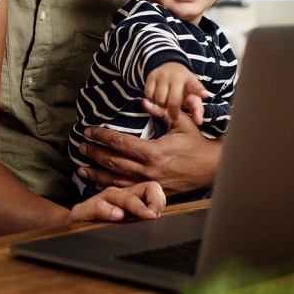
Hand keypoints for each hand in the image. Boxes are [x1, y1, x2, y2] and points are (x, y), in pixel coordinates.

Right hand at [67, 181, 165, 223]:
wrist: (71, 226)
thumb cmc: (102, 224)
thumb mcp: (127, 222)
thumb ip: (142, 219)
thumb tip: (162, 222)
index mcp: (129, 196)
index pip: (150, 188)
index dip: (157, 200)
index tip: (158, 215)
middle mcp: (116, 195)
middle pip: (138, 190)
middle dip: (151, 200)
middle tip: (155, 215)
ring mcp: (100, 201)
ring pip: (118, 196)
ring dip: (133, 205)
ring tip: (144, 215)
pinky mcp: (83, 211)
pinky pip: (96, 207)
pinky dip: (107, 211)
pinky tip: (116, 216)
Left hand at [77, 99, 221, 196]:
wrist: (212, 169)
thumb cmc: (196, 143)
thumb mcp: (181, 122)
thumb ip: (161, 111)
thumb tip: (142, 100)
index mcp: (153, 152)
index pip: (119, 143)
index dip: (101, 136)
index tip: (88, 131)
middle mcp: (148, 170)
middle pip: (113, 162)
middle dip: (94, 153)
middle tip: (81, 146)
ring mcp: (150, 184)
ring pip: (116, 180)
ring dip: (96, 174)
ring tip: (81, 168)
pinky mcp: (152, 193)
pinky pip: (127, 192)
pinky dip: (110, 188)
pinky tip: (98, 185)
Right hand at [144, 62, 208, 123]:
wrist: (170, 66)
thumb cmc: (184, 86)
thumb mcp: (193, 96)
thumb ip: (197, 110)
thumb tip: (199, 122)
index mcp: (190, 81)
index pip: (195, 87)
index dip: (200, 91)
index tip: (205, 95)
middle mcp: (176, 77)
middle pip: (173, 101)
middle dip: (172, 112)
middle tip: (174, 113)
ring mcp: (162, 75)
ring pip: (159, 99)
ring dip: (161, 105)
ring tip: (165, 102)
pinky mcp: (151, 76)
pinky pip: (149, 95)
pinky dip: (152, 100)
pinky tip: (157, 97)